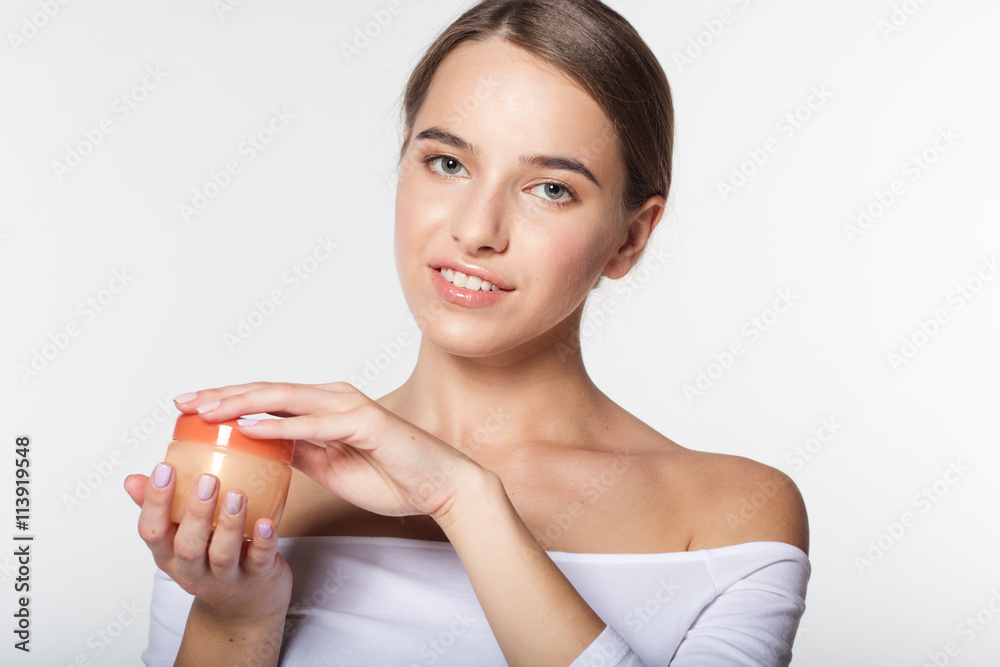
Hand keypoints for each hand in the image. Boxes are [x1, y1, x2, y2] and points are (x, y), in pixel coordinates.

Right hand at [123, 464, 292, 623]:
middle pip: (187, 547)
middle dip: (196, 513)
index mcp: (169, 556)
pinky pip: (260, 561)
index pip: (152, 532)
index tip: (164, 468)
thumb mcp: (180, 538)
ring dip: (229, 525)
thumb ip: (161, 508)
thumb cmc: (210, 559)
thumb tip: (132, 479)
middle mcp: (193, 571)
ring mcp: (226, 579)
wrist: (245, 606)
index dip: (155, 502)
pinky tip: (266, 523)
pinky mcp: (257, 578)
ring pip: (223, 556)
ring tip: (237, 495)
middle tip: (207, 480)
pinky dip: (263, 542)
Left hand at [174, 381, 482, 520]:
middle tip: (184, 402)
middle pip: (269, 392)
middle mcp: (335, 398)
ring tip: (207, 410)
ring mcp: (350, 406)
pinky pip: (315, 423)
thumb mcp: (331, 467)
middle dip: (223, 395)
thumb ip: (301, 451)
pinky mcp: (365, 422)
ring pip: (286, 399)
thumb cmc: (392, 477)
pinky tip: (249, 427)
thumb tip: (266, 447)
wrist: (438, 486)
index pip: (269, 400)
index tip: (191, 409)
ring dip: (243, 403)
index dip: (229, 401)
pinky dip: (280, 424)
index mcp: (326, 407)